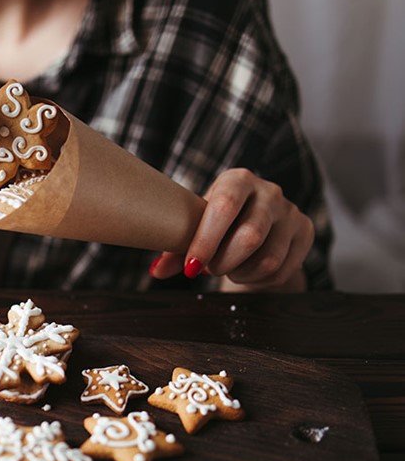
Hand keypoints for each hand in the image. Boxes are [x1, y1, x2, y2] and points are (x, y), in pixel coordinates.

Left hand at [150, 168, 314, 290]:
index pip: (223, 206)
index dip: (206, 240)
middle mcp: (269, 191)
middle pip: (249, 237)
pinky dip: (258, 281)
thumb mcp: (197, 228)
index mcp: (237, 180)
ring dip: (240, 274)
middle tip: (210, 269)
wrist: (259, 226)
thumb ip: (176, 248)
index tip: (191, 266)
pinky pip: (281, 270)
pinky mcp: (305, 233)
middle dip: (223, 263)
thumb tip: (156, 270)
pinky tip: (247, 272)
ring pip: (267, 259)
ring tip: (228, 269)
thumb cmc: (219, 224)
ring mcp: (291, 212)